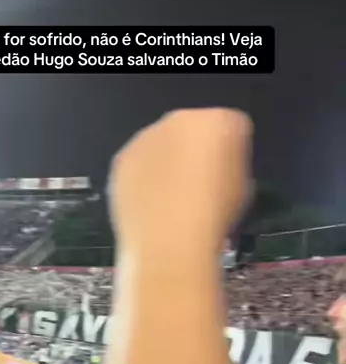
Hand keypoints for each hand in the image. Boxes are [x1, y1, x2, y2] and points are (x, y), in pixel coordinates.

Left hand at [108, 108, 251, 254]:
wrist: (168, 243)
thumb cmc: (211, 218)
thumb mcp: (242, 189)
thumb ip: (231, 165)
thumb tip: (220, 169)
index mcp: (218, 123)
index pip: (232, 127)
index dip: (231, 154)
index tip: (228, 174)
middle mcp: (180, 121)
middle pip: (193, 131)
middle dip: (196, 153)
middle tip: (200, 187)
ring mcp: (145, 138)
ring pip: (162, 146)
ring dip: (167, 165)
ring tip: (174, 202)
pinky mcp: (122, 160)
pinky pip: (139, 165)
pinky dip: (145, 180)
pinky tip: (153, 206)